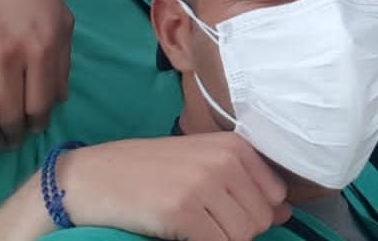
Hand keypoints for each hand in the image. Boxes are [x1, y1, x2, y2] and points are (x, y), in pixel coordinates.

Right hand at [0, 0, 72, 149]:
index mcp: (42, 49)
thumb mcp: (61, 19)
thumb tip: (58, 101)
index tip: (31, 132)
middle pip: (10, 115)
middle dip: (11, 137)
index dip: (36, 126)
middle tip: (8, 143)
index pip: (40, 106)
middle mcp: (9, 56)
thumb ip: (63, 60)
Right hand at [62, 133, 291, 240]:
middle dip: (236, 231)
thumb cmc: (149, 172)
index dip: (254, 212)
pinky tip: (181, 235)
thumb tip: (285, 212)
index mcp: (234, 146)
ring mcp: (204, 185)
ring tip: (190, 227)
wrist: (92, 178)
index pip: (275, 195)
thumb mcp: (201, 163)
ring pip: (242, 236)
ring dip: (220, 240)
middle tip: (202, 222)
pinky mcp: (183, 212)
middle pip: (260, 220)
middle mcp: (224, 161)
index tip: (224, 211)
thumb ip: (245, 184)